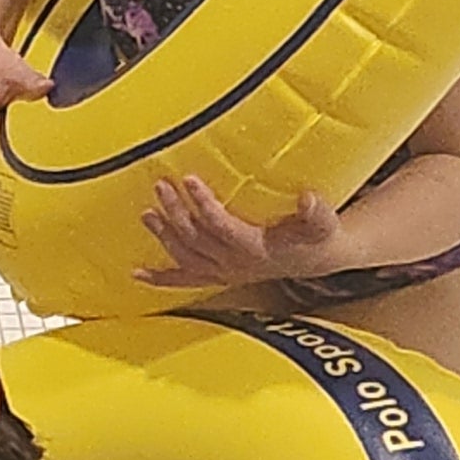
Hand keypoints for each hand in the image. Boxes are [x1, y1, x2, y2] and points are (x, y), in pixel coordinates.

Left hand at [135, 175, 339, 288]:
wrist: (316, 258)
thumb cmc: (317, 235)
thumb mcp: (323, 222)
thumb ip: (317, 211)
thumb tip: (307, 198)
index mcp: (256, 249)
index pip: (222, 226)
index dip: (204, 204)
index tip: (190, 179)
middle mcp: (234, 264)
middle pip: (196, 239)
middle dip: (176, 212)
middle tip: (161, 186)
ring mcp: (223, 272)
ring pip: (185, 256)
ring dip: (164, 236)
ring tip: (147, 212)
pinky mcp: (217, 276)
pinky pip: (184, 280)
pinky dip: (160, 278)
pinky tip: (136, 273)